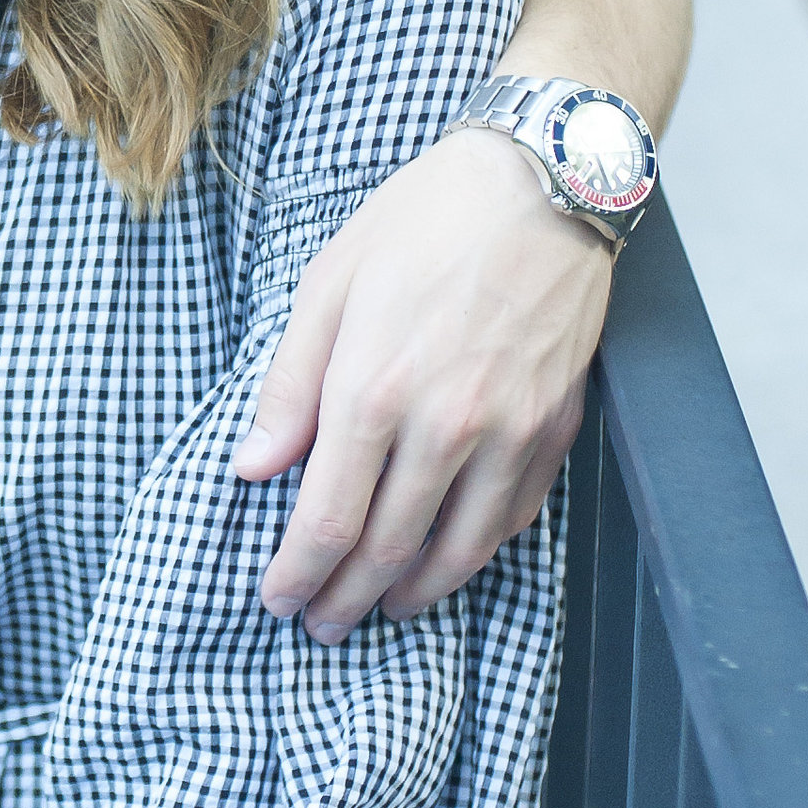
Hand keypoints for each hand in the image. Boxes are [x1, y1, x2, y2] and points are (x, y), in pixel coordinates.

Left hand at [234, 130, 609, 640]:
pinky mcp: (555, 426)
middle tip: (321, 626)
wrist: (541, 181)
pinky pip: (513, 517)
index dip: (297, 575)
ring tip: (383, 612)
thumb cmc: (424, 222)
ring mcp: (510, 432)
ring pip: (458, 551)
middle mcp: (445, 426)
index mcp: (372, 392)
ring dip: (414, 595)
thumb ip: (289, 386)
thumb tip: (251, 466)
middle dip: (346, 600)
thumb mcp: (328, 286)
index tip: (277, 600)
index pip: (326, 522)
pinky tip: (449, 560)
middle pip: (388, 551)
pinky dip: (476, 552)